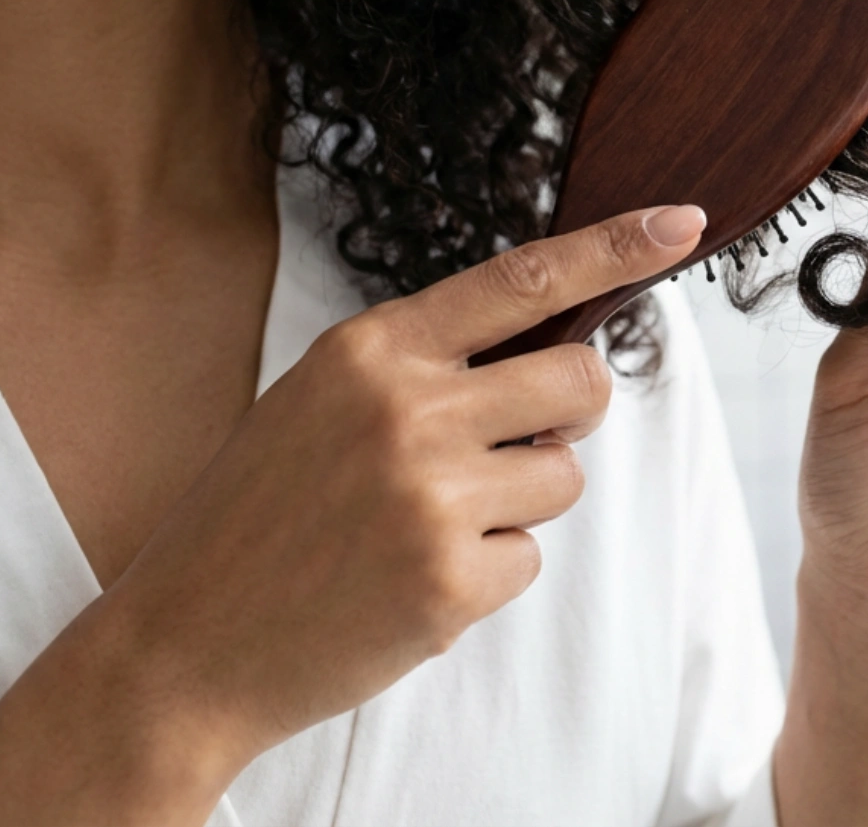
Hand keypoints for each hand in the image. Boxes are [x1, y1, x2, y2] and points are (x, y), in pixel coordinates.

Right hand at [88, 204, 707, 769]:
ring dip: (520, 505)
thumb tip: (555, 350)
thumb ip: (427, 366)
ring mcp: (432, 498)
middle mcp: (409, 410)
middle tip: (515, 445)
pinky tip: (412, 581)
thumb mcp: (322, 401)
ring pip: (565, 479)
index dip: (616, 247)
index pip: (525, 278)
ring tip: (427, 525)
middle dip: (570, 416)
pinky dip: (487, 574)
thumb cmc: (261, 514)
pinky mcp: (451, 583)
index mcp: (373, 350)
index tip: (683, 224)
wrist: (184, 643)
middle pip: (581, 381)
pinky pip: (530, 559)